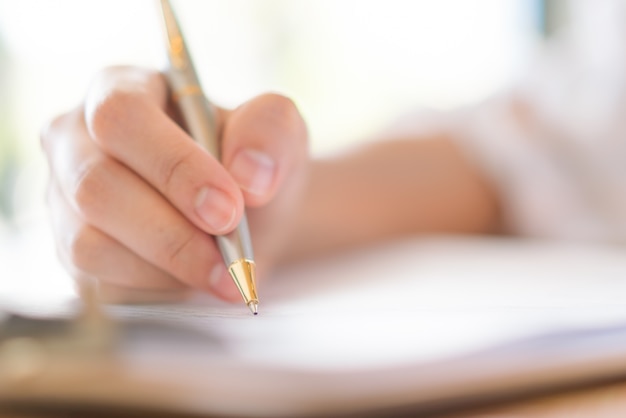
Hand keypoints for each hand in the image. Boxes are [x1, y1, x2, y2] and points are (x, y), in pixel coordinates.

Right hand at [41, 66, 308, 303]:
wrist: (245, 217)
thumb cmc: (249, 166)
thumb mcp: (278, 133)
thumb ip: (270, 131)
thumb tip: (248, 172)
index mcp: (120, 89)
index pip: (122, 116)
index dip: (174, 166)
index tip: (229, 209)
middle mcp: (78, 141)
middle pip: (95, 185)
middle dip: (170, 231)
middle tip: (230, 256)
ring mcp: (66, 199)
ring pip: (88, 242)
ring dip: (165, 266)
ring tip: (223, 274)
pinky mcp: (71, 250)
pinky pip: (96, 281)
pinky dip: (153, 288)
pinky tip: (193, 279)